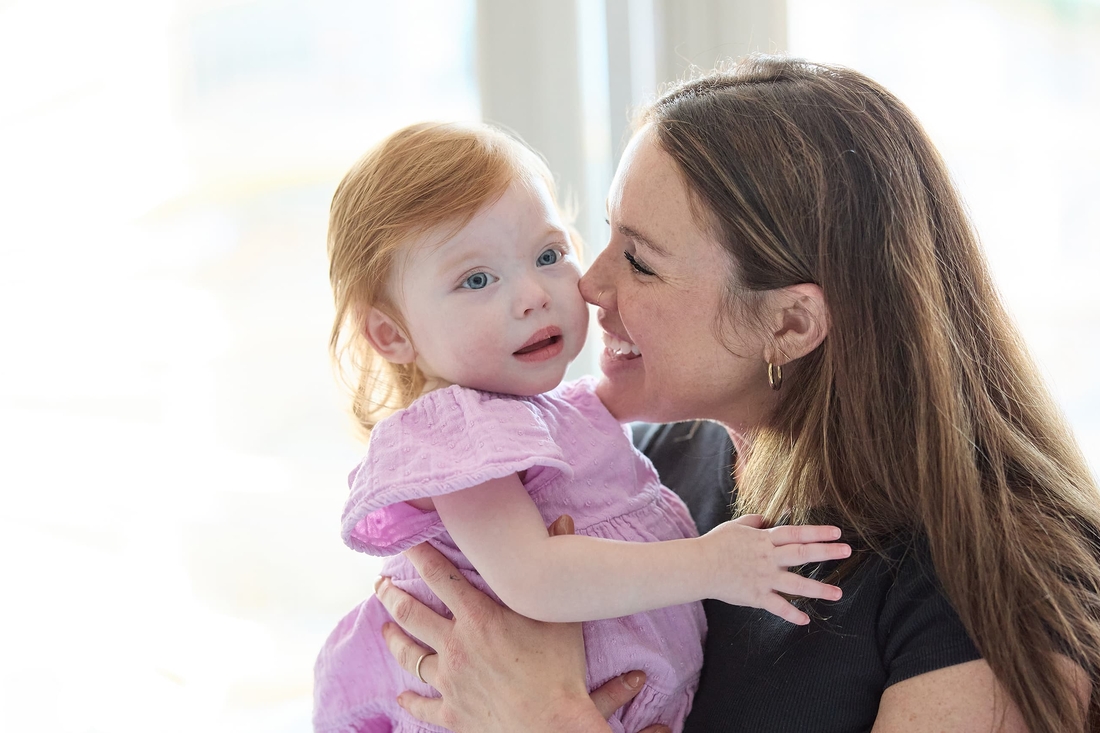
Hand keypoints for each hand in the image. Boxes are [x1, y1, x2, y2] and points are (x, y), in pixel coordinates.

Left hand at [377, 515, 662, 732]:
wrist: (551, 727)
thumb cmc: (560, 672)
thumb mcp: (562, 615)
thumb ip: (554, 567)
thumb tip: (564, 521)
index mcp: (479, 617)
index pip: (440, 577)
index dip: (419, 556)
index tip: (404, 543)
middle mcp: (456, 645)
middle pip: (412, 614)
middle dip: (392, 596)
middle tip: (380, 585)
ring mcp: (450, 681)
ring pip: (410, 656)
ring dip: (394, 641)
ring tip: (385, 630)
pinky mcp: (452, 714)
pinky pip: (423, 705)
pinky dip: (410, 700)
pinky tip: (401, 696)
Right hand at [702, 514, 850, 624]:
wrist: (698, 566)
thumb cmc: (715, 544)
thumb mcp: (735, 526)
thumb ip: (754, 521)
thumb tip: (768, 518)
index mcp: (764, 540)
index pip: (796, 533)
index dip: (817, 532)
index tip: (837, 532)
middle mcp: (768, 558)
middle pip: (802, 553)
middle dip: (826, 552)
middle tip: (847, 550)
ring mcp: (764, 578)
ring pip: (796, 583)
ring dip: (818, 589)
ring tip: (838, 593)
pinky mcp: (756, 596)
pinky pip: (777, 606)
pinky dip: (791, 615)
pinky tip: (805, 620)